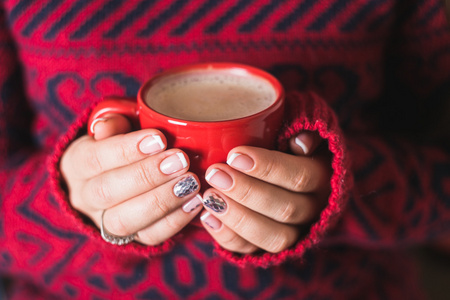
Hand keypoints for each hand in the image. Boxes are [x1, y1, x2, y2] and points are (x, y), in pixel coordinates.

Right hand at [60, 114, 202, 245]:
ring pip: (124, 221)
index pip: (94, 158)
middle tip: (180, 161)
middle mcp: (84, 198)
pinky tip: (195, 203)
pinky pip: (149, 237)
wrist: (114, 179)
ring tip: (190, 183)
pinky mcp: (131, 239)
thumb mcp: (114, 128)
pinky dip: (175, 221)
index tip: (160, 139)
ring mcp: (104, 223)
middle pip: (107, 192)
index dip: (127, 149)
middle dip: (147, 176)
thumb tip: (105, 127)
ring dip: (161, 201)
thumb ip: (112, 124)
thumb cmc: (121, 145)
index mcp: (77, 164)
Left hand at [199, 131, 330, 253]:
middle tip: (214, 174)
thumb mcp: (300, 124)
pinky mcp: (272, 247)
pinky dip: (228, 237)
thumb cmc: (285, 140)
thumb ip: (305, 129)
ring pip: (273, 237)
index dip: (268, 168)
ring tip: (209, 196)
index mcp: (322, 176)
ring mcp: (295, 231)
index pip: (300, 176)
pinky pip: (252, 250)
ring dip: (238, 218)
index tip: (234, 155)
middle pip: (285, 209)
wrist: (285, 169)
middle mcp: (313, 208)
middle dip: (246, 192)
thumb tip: (300, 142)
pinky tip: (207, 218)